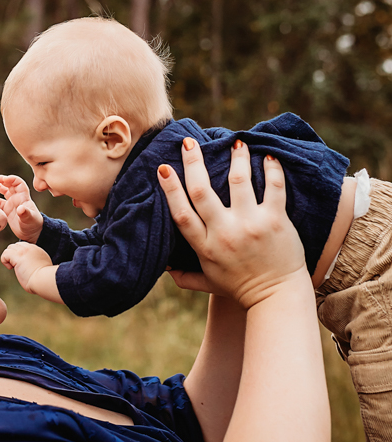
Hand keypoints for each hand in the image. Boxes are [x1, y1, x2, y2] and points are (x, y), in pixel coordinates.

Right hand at [0, 174, 43, 243]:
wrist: (32, 233)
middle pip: (9, 184)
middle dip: (2, 180)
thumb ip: (25, 213)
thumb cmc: (33, 225)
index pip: (18, 183)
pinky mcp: (7, 211)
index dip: (11, 179)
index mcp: (23, 197)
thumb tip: (20, 209)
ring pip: (4, 191)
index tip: (3, 179)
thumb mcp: (29, 219)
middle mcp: (17, 198)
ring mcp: (12, 204)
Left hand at [1, 241, 53, 293]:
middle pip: (16, 245)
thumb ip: (36, 263)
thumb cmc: (43, 279)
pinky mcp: (18, 255)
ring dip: (9, 258)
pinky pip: (5, 254)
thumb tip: (31, 267)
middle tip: (17, 266)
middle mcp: (30, 248)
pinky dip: (5, 261)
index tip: (22, 265)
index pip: (23, 246)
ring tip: (14, 267)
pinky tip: (11, 268)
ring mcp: (23, 251)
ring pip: (10, 248)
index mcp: (37, 250)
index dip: (20, 255)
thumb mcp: (42, 267)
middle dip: (13, 255)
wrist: (43, 280)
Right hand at [157, 138, 305, 309]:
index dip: (171, 189)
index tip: (164, 168)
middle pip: (203, 191)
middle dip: (194, 163)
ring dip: (236, 158)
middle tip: (189, 143)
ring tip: (235, 143)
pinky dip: (270, 169)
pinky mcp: (275, 221)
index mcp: (206, 247)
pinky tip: (267, 157)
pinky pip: (273, 186)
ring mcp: (251, 225)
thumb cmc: (242, 288)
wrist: (277, 298)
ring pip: (238, 181)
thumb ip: (185, 276)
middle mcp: (225, 233)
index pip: (182, 213)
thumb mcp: (209, 283)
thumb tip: (165, 268)